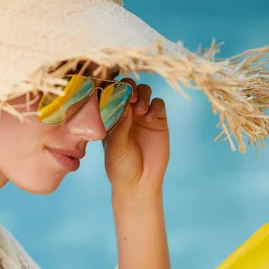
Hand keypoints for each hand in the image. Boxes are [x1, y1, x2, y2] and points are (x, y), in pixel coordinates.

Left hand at [102, 78, 169, 194]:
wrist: (140, 182)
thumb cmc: (121, 166)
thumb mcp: (115, 146)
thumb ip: (119, 125)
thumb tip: (125, 103)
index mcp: (110, 116)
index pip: (110, 93)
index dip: (112, 88)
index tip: (113, 94)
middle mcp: (126, 112)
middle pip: (128, 87)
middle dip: (128, 87)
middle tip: (129, 98)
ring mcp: (142, 115)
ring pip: (144, 91)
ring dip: (142, 94)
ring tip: (139, 110)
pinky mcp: (158, 120)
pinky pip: (158, 104)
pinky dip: (154, 105)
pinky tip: (150, 118)